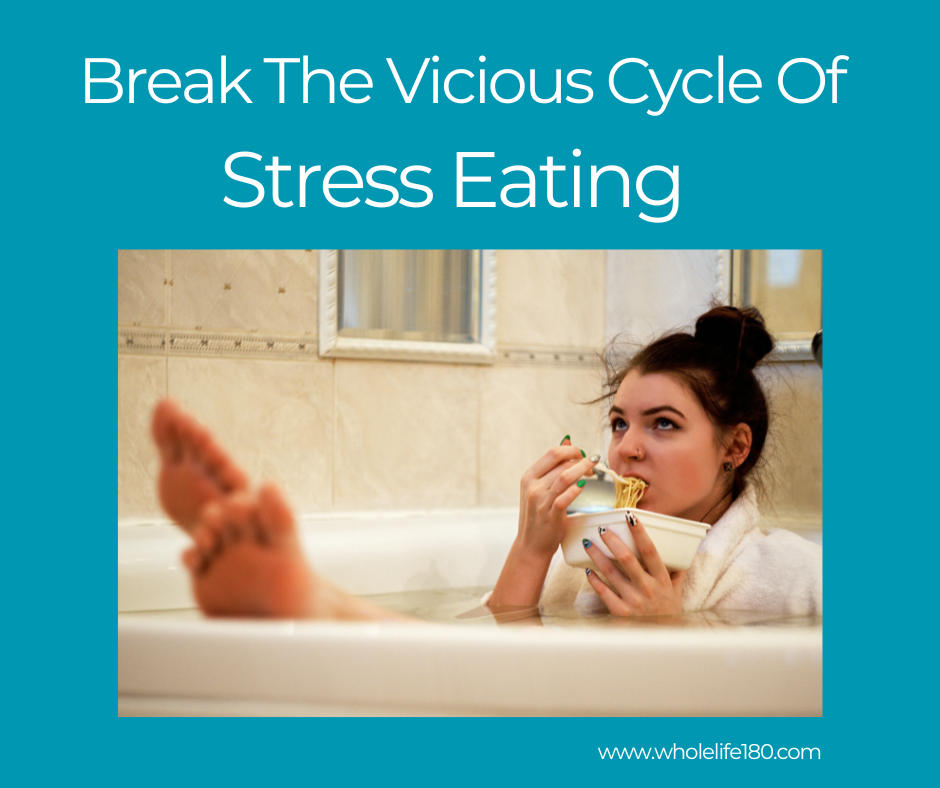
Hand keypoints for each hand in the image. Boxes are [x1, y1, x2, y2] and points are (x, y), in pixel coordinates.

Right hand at [516, 440, 598, 558]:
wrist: (531, 545)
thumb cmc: (538, 515)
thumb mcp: (539, 488)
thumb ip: (552, 467)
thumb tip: (567, 440)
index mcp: (528, 477)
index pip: (552, 453)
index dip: (572, 450)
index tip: (583, 454)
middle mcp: (532, 486)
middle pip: (561, 462)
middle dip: (580, 458)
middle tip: (592, 462)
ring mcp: (540, 500)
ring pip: (565, 476)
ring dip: (583, 470)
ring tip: (594, 471)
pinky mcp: (551, 514)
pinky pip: (566, 496)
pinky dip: (577, 489)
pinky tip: (584, 486)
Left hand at [583, 515, 684, 615]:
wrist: (659, 641)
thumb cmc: (667, 614)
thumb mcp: (676, 592)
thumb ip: (676, 573)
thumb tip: (681, 552)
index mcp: (662, 580)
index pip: (651, 551)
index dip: (640, 533)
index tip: (631, 517)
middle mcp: (648, 589)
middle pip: (627, 559)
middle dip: (613, 541)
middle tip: (602, 529)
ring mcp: (633, 601)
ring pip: (610, 572)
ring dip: (597, 555)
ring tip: (588, 543)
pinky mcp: (619, 612)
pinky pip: (603, 592)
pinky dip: (594, 579)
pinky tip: (587, 569)